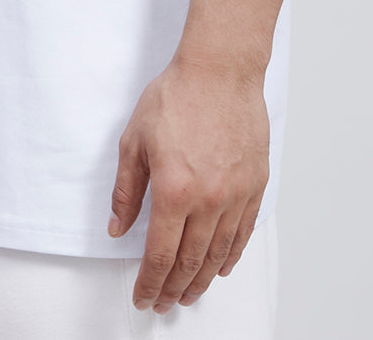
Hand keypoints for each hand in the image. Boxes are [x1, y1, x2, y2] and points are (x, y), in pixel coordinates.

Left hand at [107, 55, 269, 313]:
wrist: (219, 71)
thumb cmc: (176, 97)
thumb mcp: (134, 140)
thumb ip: (126, 189)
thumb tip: (117, 225)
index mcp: (173, 190)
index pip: (159, 254)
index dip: (149, 282)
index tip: (143, 296)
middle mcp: (208, 200)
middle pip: (190, 262)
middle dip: (173, 288)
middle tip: (164, 302)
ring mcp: (236, 195)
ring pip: (218, 253)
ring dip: (202, 280)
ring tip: (189, 294)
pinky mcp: (255, 185)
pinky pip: (243, 233)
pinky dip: (231, 255)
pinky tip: (221, 267)